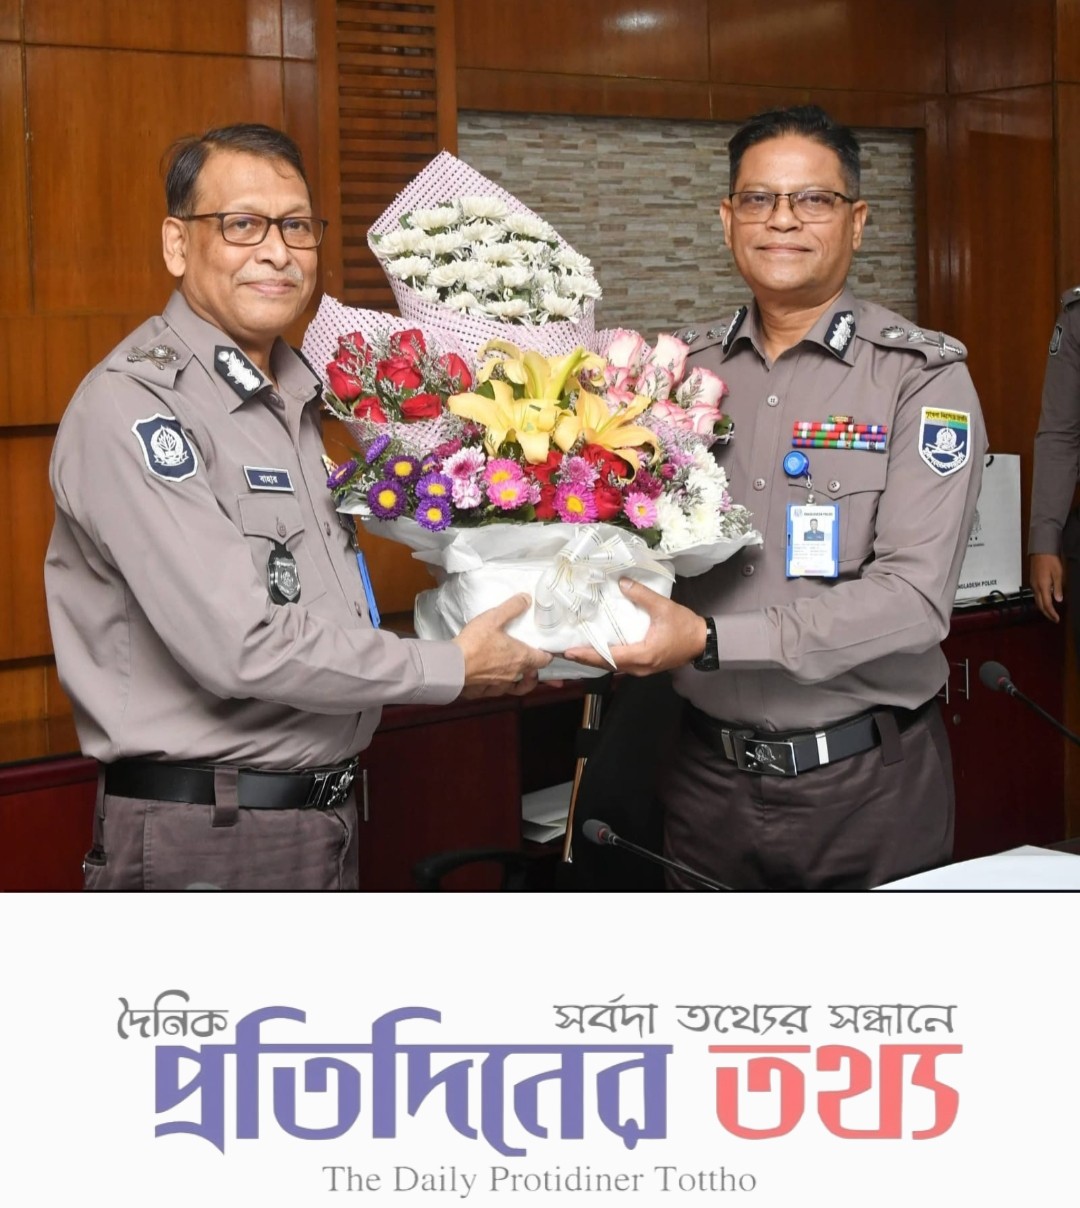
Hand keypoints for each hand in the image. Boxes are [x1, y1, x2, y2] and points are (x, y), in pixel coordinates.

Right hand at [453, 593, 552, 697]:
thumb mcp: (494, 618)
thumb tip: (526, 599)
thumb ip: (512, 608)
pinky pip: (498, 692)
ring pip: (517, 687)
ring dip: (521, 682)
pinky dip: (501, 688)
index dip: (547, 655)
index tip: (547, 651)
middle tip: (534, 662)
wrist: (453, 666)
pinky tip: (497, 683)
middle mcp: (514, 674)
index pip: (544, 660)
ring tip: (521, 676)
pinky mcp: (485, 691)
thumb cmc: (474, 643)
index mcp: (521, 657)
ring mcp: (500, 685)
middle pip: (532, 674)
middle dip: (535, 669)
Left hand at [562, 578, 708, 674]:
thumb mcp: (663, 608)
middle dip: (585, 658)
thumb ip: (642, 595)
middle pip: (607, 665)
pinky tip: (598, 650)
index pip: (610, 656)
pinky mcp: (644, 666)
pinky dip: (607, 658)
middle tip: (564, 652)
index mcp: (642, 655)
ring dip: (595, 659)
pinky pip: (620, 664)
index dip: (589, 654)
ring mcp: (642, 669)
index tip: (570, 652)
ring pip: (613, 666)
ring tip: (576, 651)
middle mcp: (639, 667)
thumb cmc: (685, 626)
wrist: (703, 642)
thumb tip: (622, 583)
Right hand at [1030, 553, 1064, 621]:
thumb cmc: (1050, 560)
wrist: (1040, 551)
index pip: (1047, 604)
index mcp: (1042, 586)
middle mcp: (1036, 587)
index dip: (1052, 613)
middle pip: (1040, 605)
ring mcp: (1033, 585)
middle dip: (1047, 614)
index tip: (1057, 619)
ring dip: (1043, 609)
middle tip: (1054, 619)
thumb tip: (1058, 600)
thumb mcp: (1058, 574)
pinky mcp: (1033, 582)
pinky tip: (1046, 602)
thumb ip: (1058, 588)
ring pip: (1037, 601)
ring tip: (1050, 613)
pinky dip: (1041, 602)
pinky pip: (1036, 595)